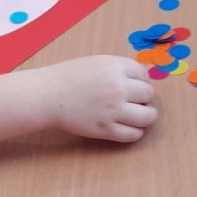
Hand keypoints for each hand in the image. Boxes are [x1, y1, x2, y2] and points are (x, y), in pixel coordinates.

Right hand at [40, 56, 157, 141]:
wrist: (48, 95)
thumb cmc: (69, 77)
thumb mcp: (97, 63)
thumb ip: (119, 70)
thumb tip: (143, 82)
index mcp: (115, 67)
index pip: (143, 74)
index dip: (139, 81)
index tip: (131, 86)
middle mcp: (117, 87)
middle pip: (148, 94)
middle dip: (141, 97)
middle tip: (130, 101)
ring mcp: (113, 110)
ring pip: (147, 116)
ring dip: (144, 116)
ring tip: (135, 115)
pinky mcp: (105, 129)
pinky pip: (134, 134)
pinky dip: (134, 132)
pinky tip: (126, 127)